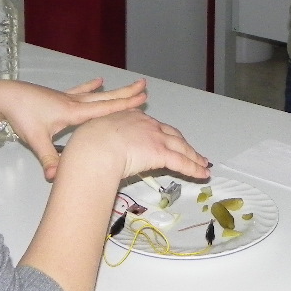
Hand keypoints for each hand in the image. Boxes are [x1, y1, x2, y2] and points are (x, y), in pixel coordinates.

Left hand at [0, 78, 148, 180]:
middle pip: (105, 98)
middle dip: (125, 94)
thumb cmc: (22, 116)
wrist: (5, 97)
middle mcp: (74, 103)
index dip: (124, 106)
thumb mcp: (36, 140)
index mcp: (73, 113)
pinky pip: (79, 91)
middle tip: (144, 87)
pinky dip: (90, 87)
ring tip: (130, 86)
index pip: (104, 109)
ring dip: (113, 91)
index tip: (142, 99)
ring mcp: (67, 98)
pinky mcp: (59, 97)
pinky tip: (98, 80)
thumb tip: (57, 179)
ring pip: (96, 95)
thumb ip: (49, 159)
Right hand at [60, 108, 210, 184]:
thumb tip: (88, 157)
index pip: (153, 126)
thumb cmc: (87, 142)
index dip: (163, 133)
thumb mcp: (93, 135)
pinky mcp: (161, 152)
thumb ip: (99, 142)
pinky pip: (181, 161)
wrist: (94, 146)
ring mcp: (155, 137)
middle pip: (171, 134)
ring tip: (202, 164)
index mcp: (130, 117)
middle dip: (183, 144)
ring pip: (180, 147)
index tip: (168, 138)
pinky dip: (193, 168)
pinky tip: (202, 174)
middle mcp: (146, 124)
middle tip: (193, 152)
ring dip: (193, 156)